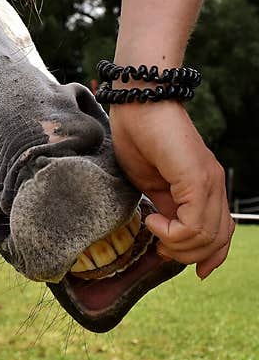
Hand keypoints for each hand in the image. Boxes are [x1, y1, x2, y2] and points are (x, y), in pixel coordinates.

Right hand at [109, 100, 234, 278]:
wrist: (138, 104)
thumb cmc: (138, 136)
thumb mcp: (151, 183)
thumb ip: (166, 206)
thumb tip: (170, 232)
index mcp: (205, 187)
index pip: (220, 233)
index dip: (203, 255)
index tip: (169, 255)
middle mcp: (215, 186)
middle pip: (216, 241)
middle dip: (185, 254)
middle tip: (159, 245)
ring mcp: (210, 182)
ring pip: (207, 237)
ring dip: (176, 244)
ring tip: (154, 229)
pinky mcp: (197, 179)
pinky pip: (194, 224)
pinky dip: (171, 232)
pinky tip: (152, 219)